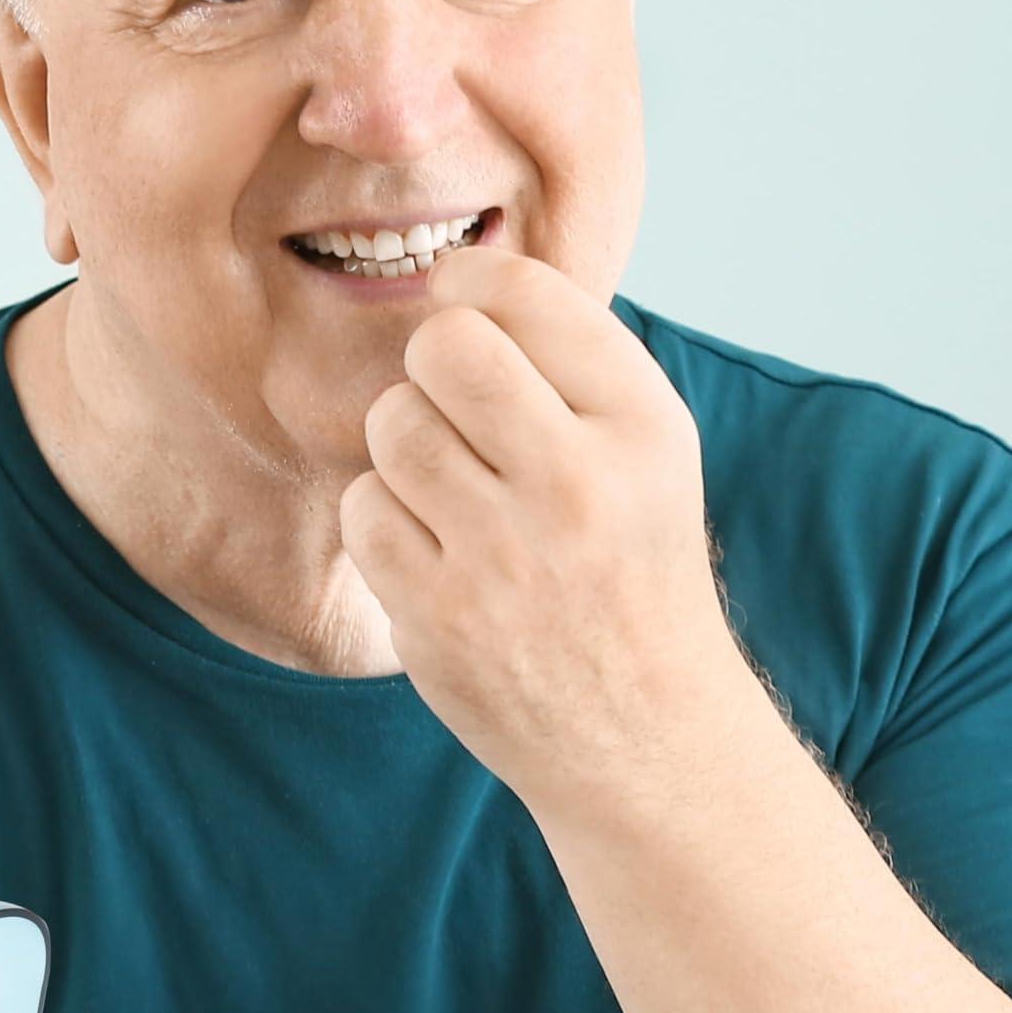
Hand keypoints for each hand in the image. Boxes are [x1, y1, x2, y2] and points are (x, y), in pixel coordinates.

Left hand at [338, 250, 752, 817]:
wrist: (644, 734)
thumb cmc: (627, 568)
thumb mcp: (648, 454)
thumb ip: (569, 367)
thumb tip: (456, 278)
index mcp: (643, 426)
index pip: (528, 298)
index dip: (468, 280)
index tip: (452, 294)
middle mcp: (580, 482)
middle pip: (444, 349)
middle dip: (430, 365)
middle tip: (450, 403)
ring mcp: (505, 554)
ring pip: (393, 427)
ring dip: (403, 448)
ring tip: (450, 490)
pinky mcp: (440, 615)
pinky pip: (364, 511)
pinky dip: (382, 523)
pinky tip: (431, 551)